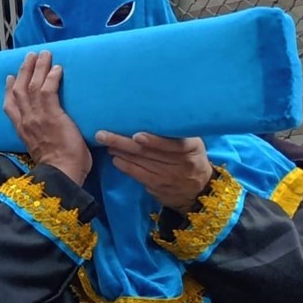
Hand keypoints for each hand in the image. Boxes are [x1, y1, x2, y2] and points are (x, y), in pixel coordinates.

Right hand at [2, 51, 90, 185]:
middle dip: (23, 71)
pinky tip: (56, 68)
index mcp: (21, 130)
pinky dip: (51, 78)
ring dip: (37, 68)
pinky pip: (48, 91)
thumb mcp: (40, 151)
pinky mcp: (52, 114)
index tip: (8, 78)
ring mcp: (37, 116)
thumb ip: (40, 138)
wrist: (61, 173)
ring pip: (32, 86)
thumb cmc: (57, 168)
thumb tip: (48, 135)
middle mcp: (26, 120)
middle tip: (29, 57)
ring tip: (42, 55)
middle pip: (19, 89)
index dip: (8, 90)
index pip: (10, 106)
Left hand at [97, 132, 214, 210]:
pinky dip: (124, 165)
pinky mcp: (158, 186)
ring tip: (105, 141)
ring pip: (140, 162)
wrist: (199, 189)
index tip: (137, 135)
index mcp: (192, 148)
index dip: (155, 141)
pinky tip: (114, 157)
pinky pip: (137, 174)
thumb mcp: (192, 144)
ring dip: (119, 151)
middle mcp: (182, 163)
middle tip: (102, 134)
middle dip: (122, 142)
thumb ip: (175, 132)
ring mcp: (169, 176)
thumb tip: (147, 113)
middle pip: (149, 152)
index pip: (174, 145)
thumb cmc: (190, 157)